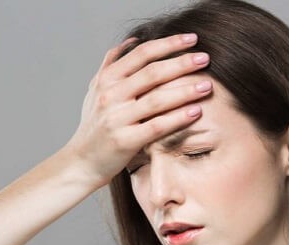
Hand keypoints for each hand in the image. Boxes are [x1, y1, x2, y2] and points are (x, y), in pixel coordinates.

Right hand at [65, 33, 212, 186]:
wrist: (81, 161)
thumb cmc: (94, 126)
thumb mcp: (95, 90)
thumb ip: (111, 65)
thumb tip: (132, 41)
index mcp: (106, 80)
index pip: (141, 54)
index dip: (168, 43)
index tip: (192, 38)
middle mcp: (110, 96)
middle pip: (152, 73)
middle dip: (182, 63)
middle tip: (205, 58)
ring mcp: (117, 118)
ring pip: (157, 99)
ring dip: (185, 90)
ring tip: (207, 85)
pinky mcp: (125, 141)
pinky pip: (157, 126)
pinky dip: (178, 118)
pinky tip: (196, 111)